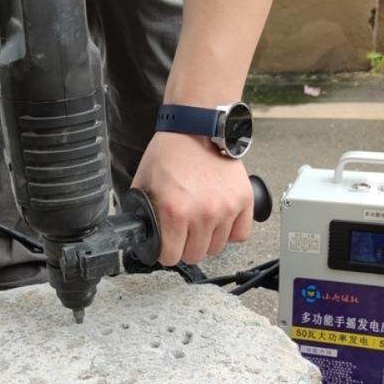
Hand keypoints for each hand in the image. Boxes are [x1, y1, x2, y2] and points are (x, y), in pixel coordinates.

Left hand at [131, 133, 252, 265]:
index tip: (166, 245)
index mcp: (175, 211)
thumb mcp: (144, 182)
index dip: (165, 252)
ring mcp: (226, 209)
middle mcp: (203, 214)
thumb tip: (139, 232)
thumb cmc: (171, 151)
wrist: (197, 127)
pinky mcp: (244, 201)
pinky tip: (220, 222)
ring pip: (217, 248)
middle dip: (185, 247)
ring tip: (201, 223)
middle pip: (195, 255)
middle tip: (182, 233)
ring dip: (207, 240)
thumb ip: (142, 211)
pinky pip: (240, 235)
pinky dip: (231, 233)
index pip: (171, 257)